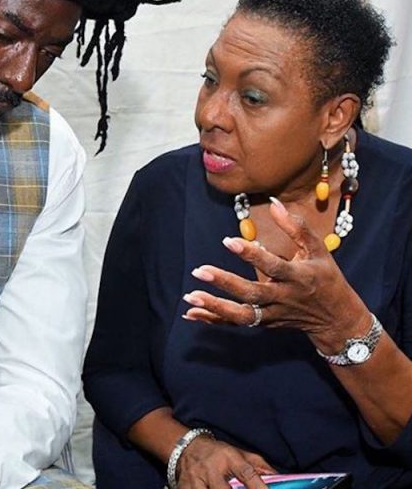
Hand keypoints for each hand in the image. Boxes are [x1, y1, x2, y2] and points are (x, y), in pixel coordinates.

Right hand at [176, 435, 274, 487]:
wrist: (186, 446)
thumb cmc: (218, 453)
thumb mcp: (239, 453)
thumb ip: (259, 466)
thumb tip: (279, 479)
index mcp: (227, 457)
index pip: (246, 473)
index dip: (259, 487)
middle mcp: (210, 467)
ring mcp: (195, 478)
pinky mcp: (184, 486)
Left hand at [182, 198, 370, 352]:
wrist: (337, 319)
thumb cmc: (325, 277)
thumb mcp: (318, 249)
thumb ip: (296, 226)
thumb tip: (274, 202)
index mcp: (298, 277)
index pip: (272, 267)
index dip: (250, 255)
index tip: (227, 241)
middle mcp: (283, 298)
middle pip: (252, 294)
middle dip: (225, 283)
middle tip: (199, 271)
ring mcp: (273, 314)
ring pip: (242, 315)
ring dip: (215, 307)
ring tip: (190, 296)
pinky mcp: (265, 324)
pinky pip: (237, 323)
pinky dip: (214, 320)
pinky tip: (191, 313)